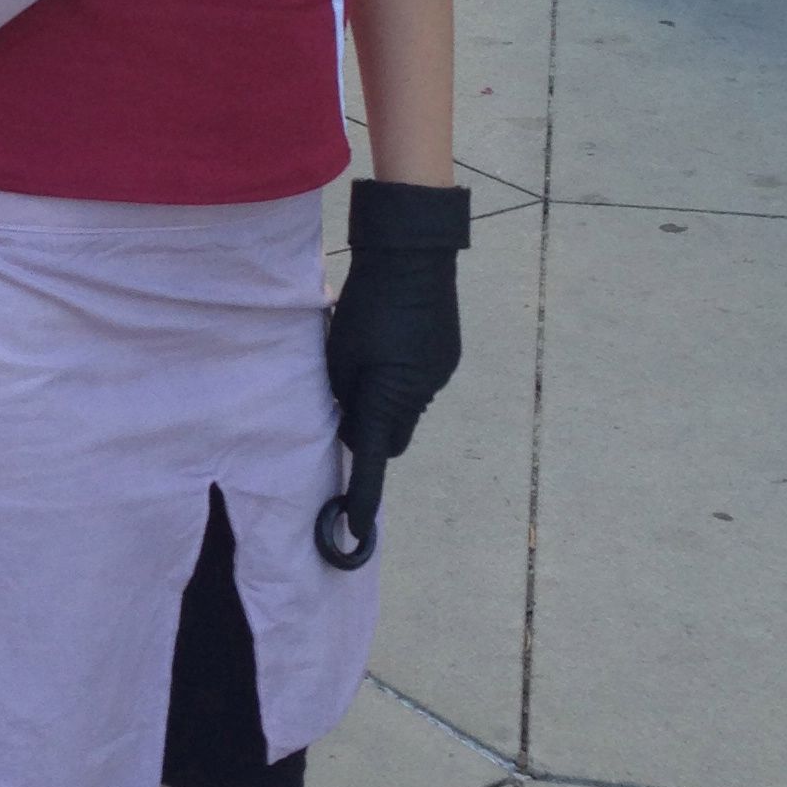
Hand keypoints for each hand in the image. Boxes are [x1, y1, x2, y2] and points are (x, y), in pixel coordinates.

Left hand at [314, 179, 470, 567]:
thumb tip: (353, 420)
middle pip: (392, 438)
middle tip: (345, 402)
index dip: (362, 497)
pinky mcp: (446, 357)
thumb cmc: (366, 305)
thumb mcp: (340, 353)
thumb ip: (344, 395)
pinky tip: (391, 342)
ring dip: (386, 400)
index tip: (353, 532)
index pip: (374, 460)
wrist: (413, 254)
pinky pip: (418, 383)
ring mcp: (438, 376)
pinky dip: (401, 377)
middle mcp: (420, 395)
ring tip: (367, 357)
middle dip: (372, 433)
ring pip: (405, 408)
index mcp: (389, 397)